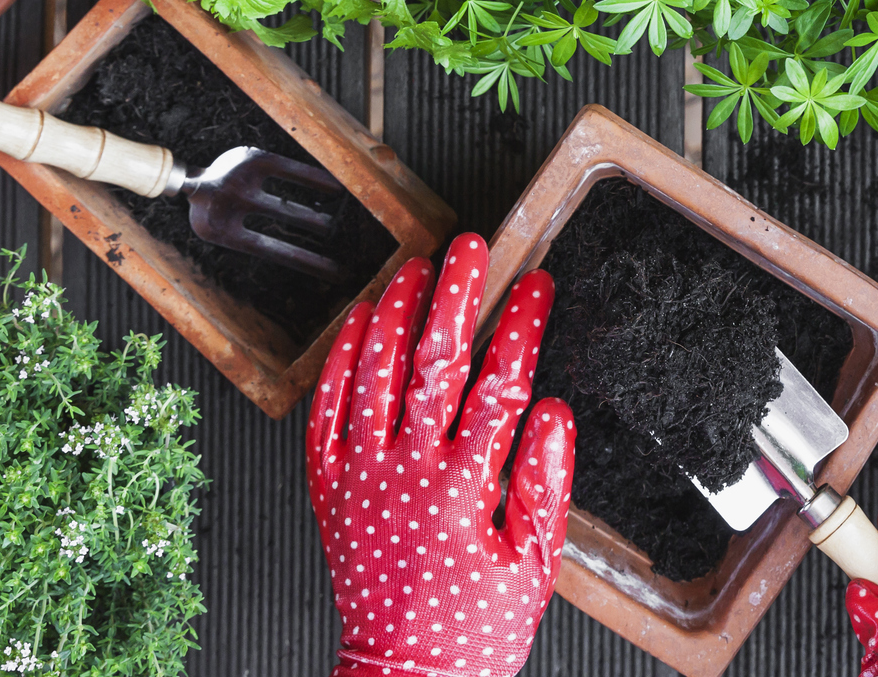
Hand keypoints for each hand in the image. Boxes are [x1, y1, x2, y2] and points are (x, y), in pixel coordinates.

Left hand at [308, 234, 575, 676]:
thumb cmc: (476, 628)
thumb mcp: (535, 566)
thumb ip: (545, 483)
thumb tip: (552, 411)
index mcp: (464, 489)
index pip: (498, 384)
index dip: (520, 326)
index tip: (536, 286)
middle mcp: (406, 473)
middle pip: (431, 362)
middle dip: (453, 295)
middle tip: (468, 248)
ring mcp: (360, 477)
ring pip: (372, 373)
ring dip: (394, 312)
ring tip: (414, 268)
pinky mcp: (328, 488)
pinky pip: (325, 410)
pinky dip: (340, 360)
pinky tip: (358, 322)